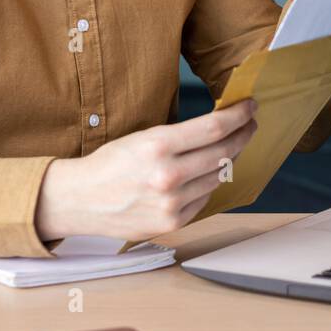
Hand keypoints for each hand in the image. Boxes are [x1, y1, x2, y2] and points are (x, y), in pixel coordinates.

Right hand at [34, 100, 258, 242]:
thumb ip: (180, 136)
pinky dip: (208, 184)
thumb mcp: (142, 138)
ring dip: (229, 160)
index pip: (214, 128)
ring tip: (230, 147)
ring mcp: (172, 203)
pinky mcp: (172, 222)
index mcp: (158, 146)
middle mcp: (167, 175)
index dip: (239, 116)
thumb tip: (220, 127)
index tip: (250, 108)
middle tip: (249, 125)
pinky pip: (204, 199)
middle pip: (224, 152)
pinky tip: (204, 174)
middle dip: (242, 135)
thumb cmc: (110, 164)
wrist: (81, 199)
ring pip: (218, 177)